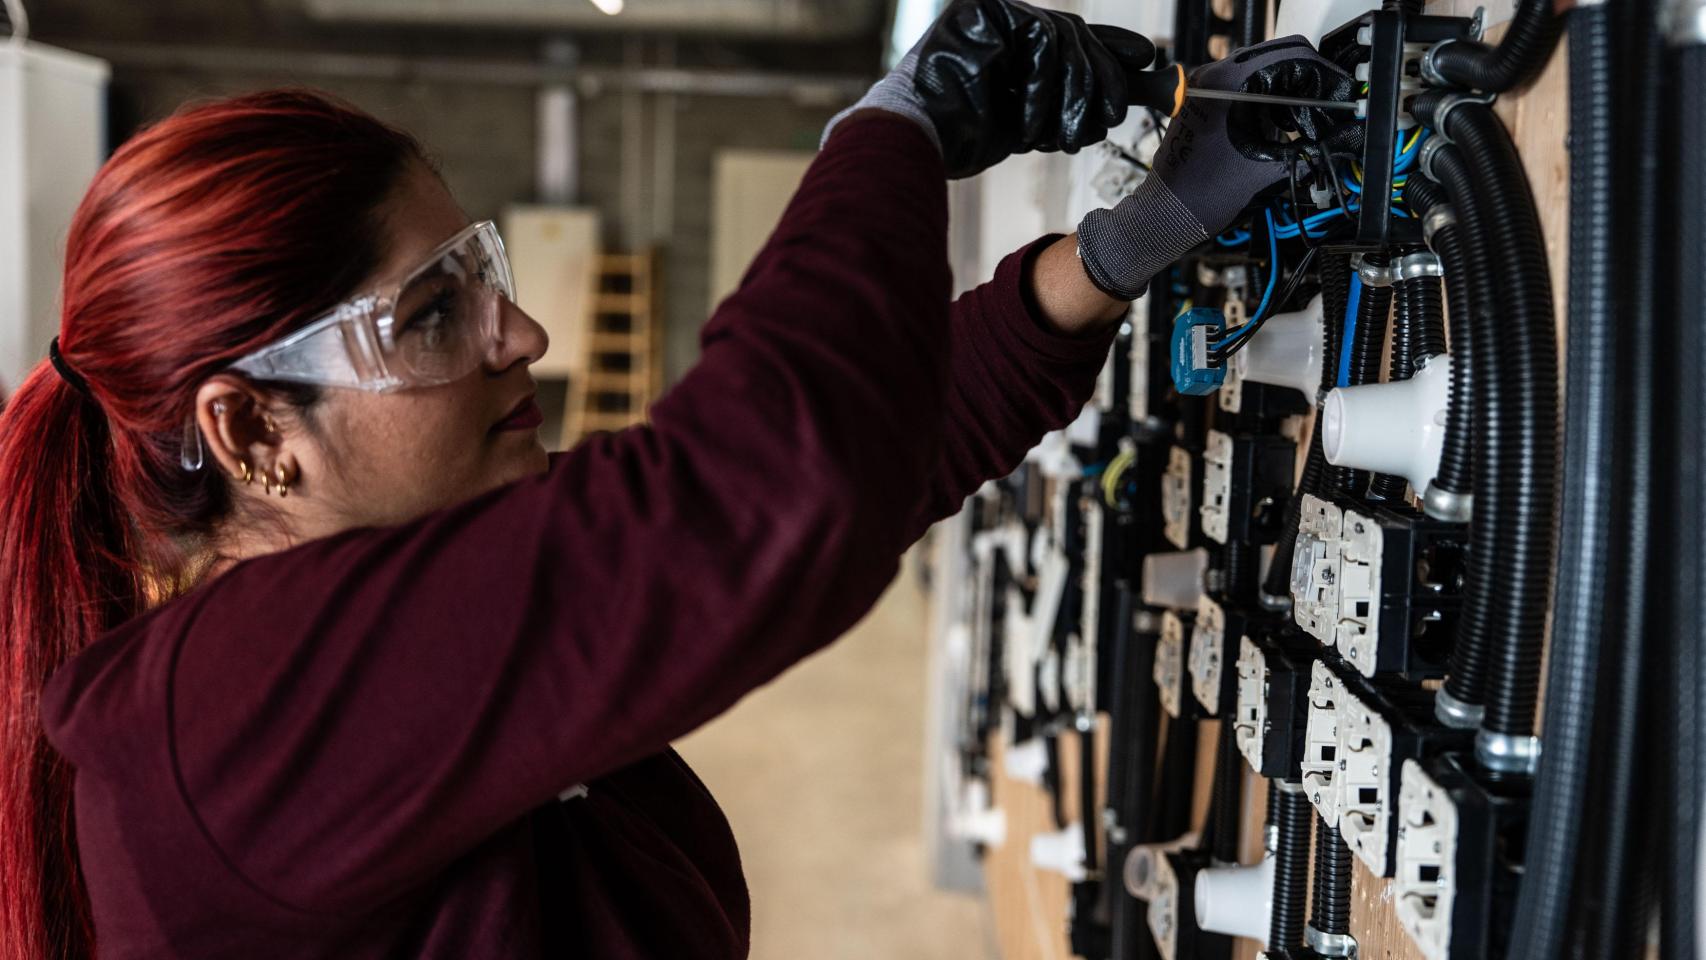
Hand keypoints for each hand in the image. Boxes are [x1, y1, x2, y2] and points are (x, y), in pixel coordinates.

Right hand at [822, 0, 1155, 178]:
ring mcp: (992, 8)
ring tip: (1058, 137)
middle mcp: (1002, 16)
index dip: (1113, 48)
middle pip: (1075, 35)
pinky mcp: (983, 8)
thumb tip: (1137, 91)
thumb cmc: (965, 135)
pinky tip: (1029, 122)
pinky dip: (1043, 85)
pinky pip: (1040, 37)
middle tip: (1109, 119)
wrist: (918, 143)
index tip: (1147, 60)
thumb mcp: (1036, 117)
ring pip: (1063, 38)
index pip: (1072, 35)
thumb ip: (1077, 97)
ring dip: (1069, 96)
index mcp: (1012, 37)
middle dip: (1100, 81)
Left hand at [1075, 36, 1353, 299]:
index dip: (1321, 73)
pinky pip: (1244, 90)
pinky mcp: (1203, 103)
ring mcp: (1205, 88)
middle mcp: (1212, 78)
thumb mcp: (1263, 170)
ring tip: (1303, 124)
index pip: (1290, 54)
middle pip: (1276, 60)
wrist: (1167, 213)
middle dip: (1306, 84)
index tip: (1337, 92)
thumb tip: (1332, 140)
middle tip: (1324, 110)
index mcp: (1227, 83)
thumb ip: (1302, 151)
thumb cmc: (1200, 195)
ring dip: (1287, 95)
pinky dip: (1266, 104)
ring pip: (1261, 74)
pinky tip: (1279, 129)